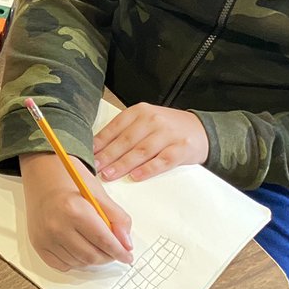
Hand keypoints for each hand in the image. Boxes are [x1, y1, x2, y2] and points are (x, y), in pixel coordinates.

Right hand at [20, 152, 133, 269]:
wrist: (41, 174)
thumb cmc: (69, 180)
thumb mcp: (98, 193)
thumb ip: (117, 218)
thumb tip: (126, 244)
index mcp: (74, 210)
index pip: (104, 241)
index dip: (119, 252)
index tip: (127, 257)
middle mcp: (57, 225)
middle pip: (91, 256)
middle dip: (108, 257)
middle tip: (113, 251)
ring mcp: (45, 237)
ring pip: (78, 263)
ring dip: (92, 260)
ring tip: (96, 247)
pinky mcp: (38, 243)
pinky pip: (62, 265)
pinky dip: (75, 262)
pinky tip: (79, 249)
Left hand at [92, 103, 208, 181]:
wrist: (201, 130)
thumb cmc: (166, 128)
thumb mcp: (145, 122)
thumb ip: (125, 131)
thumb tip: (97, 148)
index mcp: (140, 111)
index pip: (115, 127)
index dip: (100, 142)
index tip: (87, 154)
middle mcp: (153, 120)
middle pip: (126, 140)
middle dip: (108, 155)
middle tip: (94, 168)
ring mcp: (168, 134)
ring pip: (141, 151)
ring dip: (123, 164)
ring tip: (109, 175)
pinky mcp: (181, 148)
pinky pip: (162, 160)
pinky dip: (148, 169)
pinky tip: (135, 176)